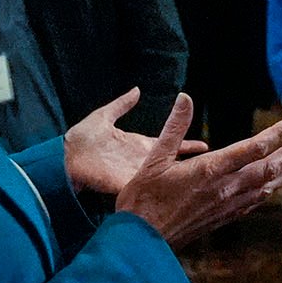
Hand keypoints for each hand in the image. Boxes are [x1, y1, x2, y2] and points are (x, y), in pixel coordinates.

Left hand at [64, 87, 205, 194]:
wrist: (64, 158)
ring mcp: (137, 174)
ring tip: (208, 180)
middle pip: (173, 164)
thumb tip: (137, 90)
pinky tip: (186, 192)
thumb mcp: (103, 116)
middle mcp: (142, 161)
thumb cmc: (80, 139)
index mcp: (138, 145)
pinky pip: (152, 189)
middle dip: (193, 166)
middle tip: (217, 165)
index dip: (187, 144)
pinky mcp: (129, 185)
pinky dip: (167, 191)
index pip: (169, 144)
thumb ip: (121, 104)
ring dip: (184, 180)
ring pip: (166, 178)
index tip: (206, 146)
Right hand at [116, 94, 281, 247]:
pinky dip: (266, 193)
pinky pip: (252, 203)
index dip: (276, 134)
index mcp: (209, 170)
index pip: (253, 148)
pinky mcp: (221, 218)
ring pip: (263, 188)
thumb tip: (185, 98)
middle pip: (267, 169)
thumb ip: (174, 127)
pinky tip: (270, 190)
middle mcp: (224, 188)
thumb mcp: (153, 159)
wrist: (141, 242)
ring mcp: (224, 205)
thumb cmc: (142, 200)